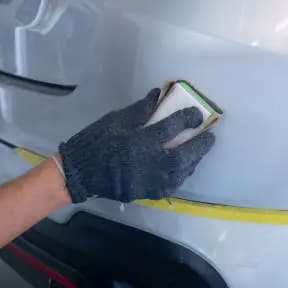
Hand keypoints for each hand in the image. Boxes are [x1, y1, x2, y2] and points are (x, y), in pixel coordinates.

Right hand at [58, 88, 214, 202]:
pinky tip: (186, 168)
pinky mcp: (146, 193)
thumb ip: (140, 109)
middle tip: (209, 136)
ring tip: (201, 151)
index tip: (196, 114)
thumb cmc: (95, 142)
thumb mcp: (115, 119)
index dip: (187, 118)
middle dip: (199, 145)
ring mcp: (148, 181)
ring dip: (194, 161)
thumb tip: (159, 95)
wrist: (77, 173)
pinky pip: (171, 186)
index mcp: (139, 141)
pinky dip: (182, 176)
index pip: (171, 127)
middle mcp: (148, 163)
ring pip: (180, 172)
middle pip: (182, 155)